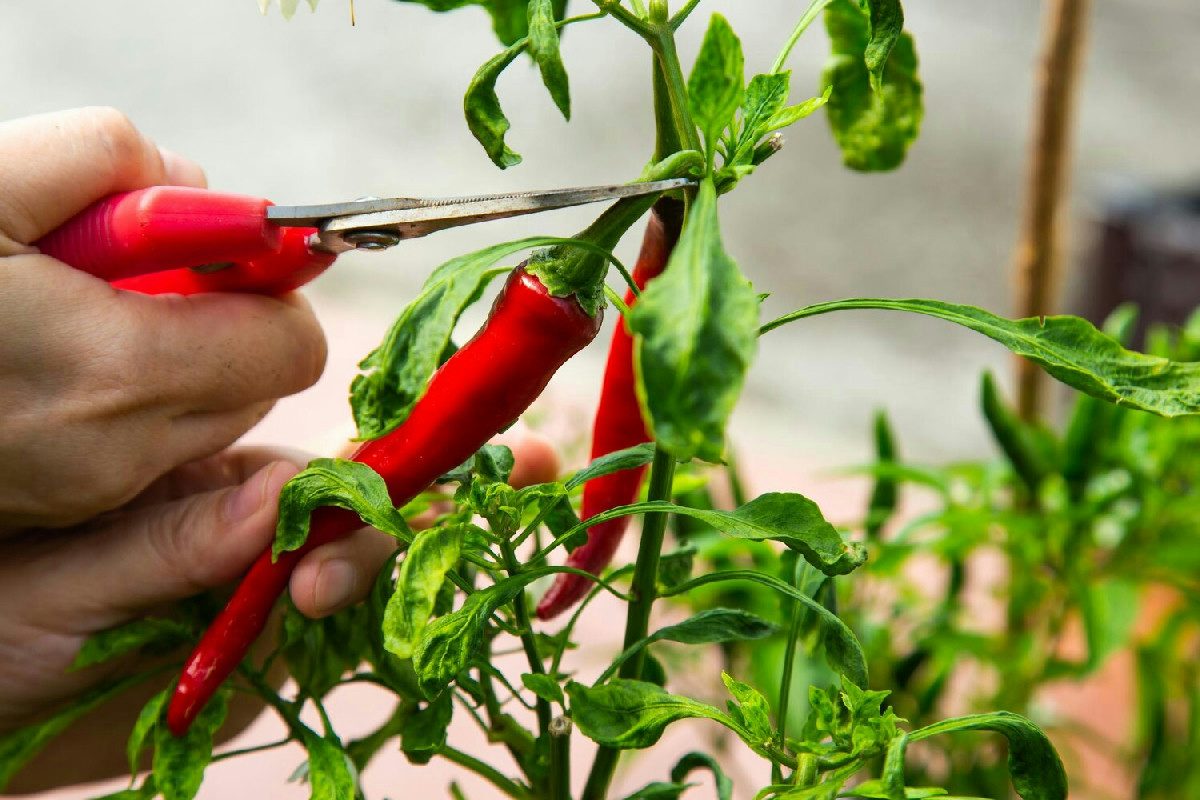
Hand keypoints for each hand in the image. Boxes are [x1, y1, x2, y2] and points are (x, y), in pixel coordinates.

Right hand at [0, 107, 326, 530]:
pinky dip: (129, 393)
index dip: (268, 284)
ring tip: (74, 305)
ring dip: (174, 352)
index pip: (292, 345)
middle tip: (129, 267)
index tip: (218, 245)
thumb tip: (196, 185)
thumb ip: (107, 155)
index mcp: (119, 372)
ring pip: (204, 413)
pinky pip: (146, 443)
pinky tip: (48, 354)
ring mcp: (89, 489)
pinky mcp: (59, 502)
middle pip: (255, 380)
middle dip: (218, 314)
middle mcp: (120, 451)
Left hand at [0, 433, 557, 792]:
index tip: (324, 561)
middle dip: (376, 536)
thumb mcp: (68, 587)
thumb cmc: (1, 631)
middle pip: (350, 519)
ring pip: (360, 575)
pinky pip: (343, 642)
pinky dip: (383, 632)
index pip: (299, 477)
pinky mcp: (277, 657)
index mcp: (201, 487)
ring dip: (395, 576)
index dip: (338, 500)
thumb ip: (172, 544)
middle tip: (358, 575)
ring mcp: (269, 595)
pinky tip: (410, 624)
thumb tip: (282, 496)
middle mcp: (250, 531)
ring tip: (392, 584)